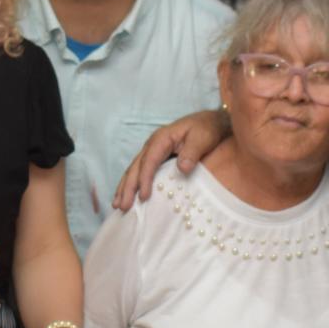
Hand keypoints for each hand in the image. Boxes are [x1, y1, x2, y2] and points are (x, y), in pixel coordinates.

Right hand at [111, 111, 228, 210]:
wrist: (211, 121)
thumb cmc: (207, 129)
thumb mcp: (203, 137)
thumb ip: (192, 152)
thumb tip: (182, 168)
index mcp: (161, 139)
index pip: (149, 161)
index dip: (145, 179)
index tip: (144, 197)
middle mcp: (152, 144)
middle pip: (135, 167)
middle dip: (128, 187)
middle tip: (123, 206)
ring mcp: (152, 150)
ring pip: (133, 170)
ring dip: (124, 187)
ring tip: (117, 205)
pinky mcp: (155, 157)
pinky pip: (139, 171)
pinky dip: (131, 184)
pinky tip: (126, 196)